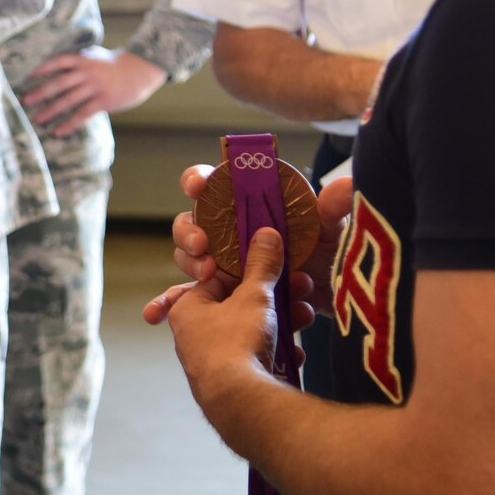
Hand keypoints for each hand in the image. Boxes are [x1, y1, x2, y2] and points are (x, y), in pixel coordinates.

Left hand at [22, 48, 167, 136]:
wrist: (139, 71)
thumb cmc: (113, 65)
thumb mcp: (94, 56)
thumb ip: (77, 61)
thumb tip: (55, 66)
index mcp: (83, 59)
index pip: (59, 61)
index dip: (43, 68)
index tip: (28, 76)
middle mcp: (87, 72)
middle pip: (60, 83)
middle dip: (41, 92)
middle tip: (26, 101)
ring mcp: (96, 87)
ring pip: (69, 100)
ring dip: (51, 110)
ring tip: (38, 120)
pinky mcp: (104, 101)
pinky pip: (83, 114)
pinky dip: (69, 124)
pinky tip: (58, 131)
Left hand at [144, 226, 312, 414]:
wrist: (241, 404)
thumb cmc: (237, 341)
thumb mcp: (254, 295)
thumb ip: (262, 264)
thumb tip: (267, 232)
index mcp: (186, 308)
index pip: (216, 277)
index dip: (248, 268)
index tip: (274, 263)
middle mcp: (192, 335)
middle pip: (237, 306)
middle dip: (273, 298)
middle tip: (301, 288)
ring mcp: (209, 362)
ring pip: (250, 333)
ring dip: (281, 323)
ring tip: (307, 316)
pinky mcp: (229, 384)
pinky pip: (255, 360)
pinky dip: (277, 354)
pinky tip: (296, 354)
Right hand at [166, 164, 350, 321]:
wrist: (337, 311)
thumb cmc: (335, 266)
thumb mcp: (337, 236)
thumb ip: (337, 210)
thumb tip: (341, 188)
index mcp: (254, 208)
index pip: (217, 185)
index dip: (199, 180)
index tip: (197, 189)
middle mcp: (233, 233)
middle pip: (194, 221)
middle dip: (190, 231)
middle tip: (203, 246)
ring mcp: (226, 265)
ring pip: (190, 257)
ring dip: (190, 264)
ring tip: (208, 277)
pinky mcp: (222, 296)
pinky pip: (187, 298)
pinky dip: (166, 303)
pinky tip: (153, 314)